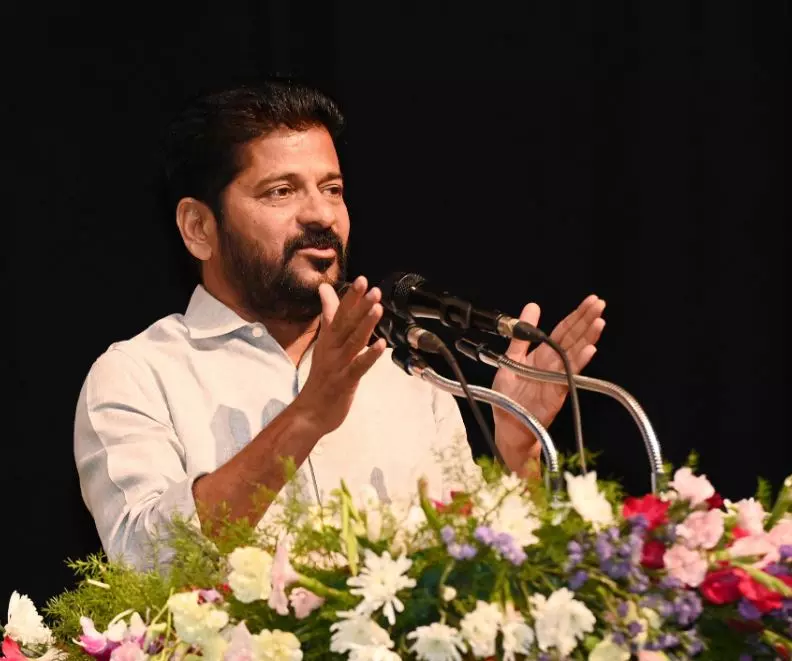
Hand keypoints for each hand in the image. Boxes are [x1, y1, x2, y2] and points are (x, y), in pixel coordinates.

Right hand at [295, 276, 386, 434]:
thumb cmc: (322, 376)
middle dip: (358, 306)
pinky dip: (369, 356)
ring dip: (365, 325)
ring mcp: (338, 365)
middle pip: (345, 324)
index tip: (362, 280)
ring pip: (353, 341)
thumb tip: (325, 289)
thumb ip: (328, 316)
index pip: (339, 313)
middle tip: (372, 288)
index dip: (351, 297)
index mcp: (328, 339)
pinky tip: (380, 345)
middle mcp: (332, 348)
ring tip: (377, 309)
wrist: (310, 412)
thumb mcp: (325, 342)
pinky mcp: (345, 381)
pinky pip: (358, 367)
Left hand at [492, 294, 605, 455]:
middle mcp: (554, 363)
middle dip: (587, 320)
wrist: (508, 424)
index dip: (576, 315)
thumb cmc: (509, 395)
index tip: (590, 300)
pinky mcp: (558, 391)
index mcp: (543, 354)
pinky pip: (569, 373)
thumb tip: (532, 306)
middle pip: (573, 337)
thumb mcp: (510, 358)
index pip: (564, 330)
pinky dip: (579, 361)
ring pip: (575, 352)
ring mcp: (558, 376)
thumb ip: (520, 335)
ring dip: (588, 337)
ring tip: (599, 321)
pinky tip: (589, 349)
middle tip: (600, 304)